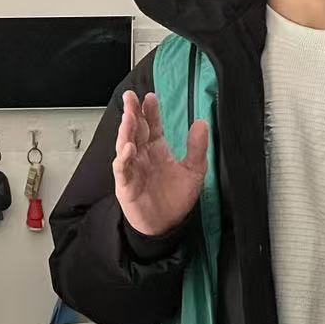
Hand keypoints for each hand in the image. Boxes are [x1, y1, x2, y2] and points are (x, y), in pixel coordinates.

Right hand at [112, 91, 208, 238]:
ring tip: (129, 117)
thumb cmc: (175, 199)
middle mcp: (142, 156)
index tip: (151, 97)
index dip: (150, 111)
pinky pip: (123, 168)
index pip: (151, 125)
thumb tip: (202, 123)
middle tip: (131, 97)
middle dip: (132, 113)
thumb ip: (196, 148)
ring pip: (125, 144)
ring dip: (126, 130)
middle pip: (135, 130)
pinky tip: (128, 147)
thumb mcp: (194, 171)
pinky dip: (124, 158)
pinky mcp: (126, 185)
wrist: (167, 226)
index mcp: (156, 149)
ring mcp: (132, 169)